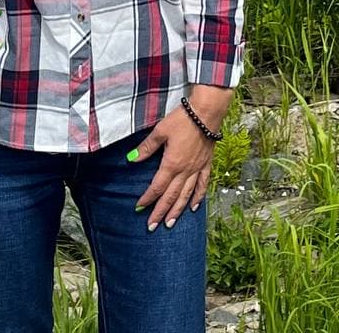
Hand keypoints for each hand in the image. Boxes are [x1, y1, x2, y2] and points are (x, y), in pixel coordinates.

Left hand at [129, 106, 216, 229]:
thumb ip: (146, 147)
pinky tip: (194, 207)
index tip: (139, 208)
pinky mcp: (206, 164)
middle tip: (152, 226)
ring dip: (177, 210)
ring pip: (186, 195)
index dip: (147, 198)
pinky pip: (202, 185)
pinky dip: (198, 197)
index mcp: (171, 164)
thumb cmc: (182, 120)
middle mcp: (185, 171)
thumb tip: (131, 159)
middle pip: (171, 196)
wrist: (205, 113)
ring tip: (170, 223)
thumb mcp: (160, 131)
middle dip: (160, 212)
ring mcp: (197, 169)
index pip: (157, 187)